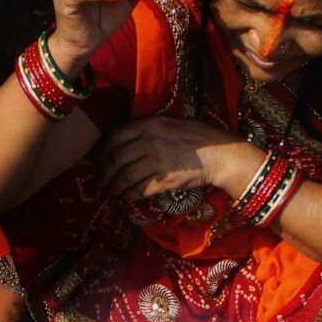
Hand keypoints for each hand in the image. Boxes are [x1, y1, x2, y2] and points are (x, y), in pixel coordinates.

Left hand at [97, 115, 244, 209]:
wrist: (221, 155)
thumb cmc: (198, 137)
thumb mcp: (172, 123)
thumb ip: (150, 128)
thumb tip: (127, 140)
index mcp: (151, 124)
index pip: (117, 136)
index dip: (104, 150)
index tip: (100, 159)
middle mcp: (151, 141)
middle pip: (117, 158)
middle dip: (105, 172)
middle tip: (101, 180)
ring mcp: (158, 161)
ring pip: (126, 176)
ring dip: (114, 186)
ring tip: (110, 191)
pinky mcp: (165, 180)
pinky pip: (140, 189)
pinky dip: (129, 195)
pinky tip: (125, 198)